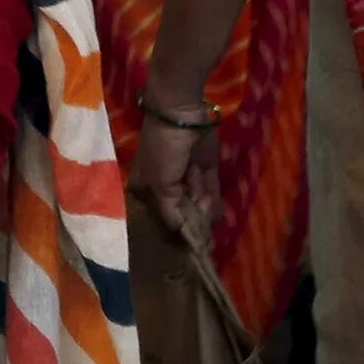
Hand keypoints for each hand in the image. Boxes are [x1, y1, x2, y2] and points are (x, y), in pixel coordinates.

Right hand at [132, 104, 219, 237]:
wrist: (181, 115)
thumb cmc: (162, 151)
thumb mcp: (160, 186)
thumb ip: (170, 213)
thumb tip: (181, 234)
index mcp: (146, 188)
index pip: (158, 215)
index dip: (170, 230)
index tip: (183, 247)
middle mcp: (165, 185)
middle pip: (179, 209)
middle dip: (191, 222)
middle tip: (201, 239)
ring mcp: (187, 177)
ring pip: (197, 201)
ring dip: (203, 214)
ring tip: (207, 222)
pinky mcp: (205, 170)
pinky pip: (212, 190)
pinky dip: (215, 204)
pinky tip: (217, 218)